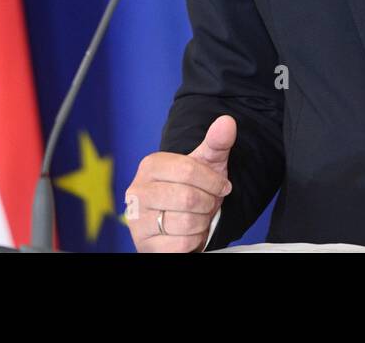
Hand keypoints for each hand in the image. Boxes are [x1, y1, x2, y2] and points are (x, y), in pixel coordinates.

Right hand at [124, 114, 234, 251]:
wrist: (177, 223)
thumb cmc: (193, 189)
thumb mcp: (206, 164)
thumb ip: (217, 142)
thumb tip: (227, 121)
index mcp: (150, 165)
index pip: (188, 170)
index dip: (213, 181)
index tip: (223, 187)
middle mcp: (137, 191)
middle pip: (187, 198)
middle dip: (208, 203)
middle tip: (209, 204)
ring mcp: (137, 220)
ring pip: (185, 223)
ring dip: (202, 222)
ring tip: (199, 217)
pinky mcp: (144, 245)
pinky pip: (181, 245)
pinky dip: (194, 240)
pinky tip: (190, 233)